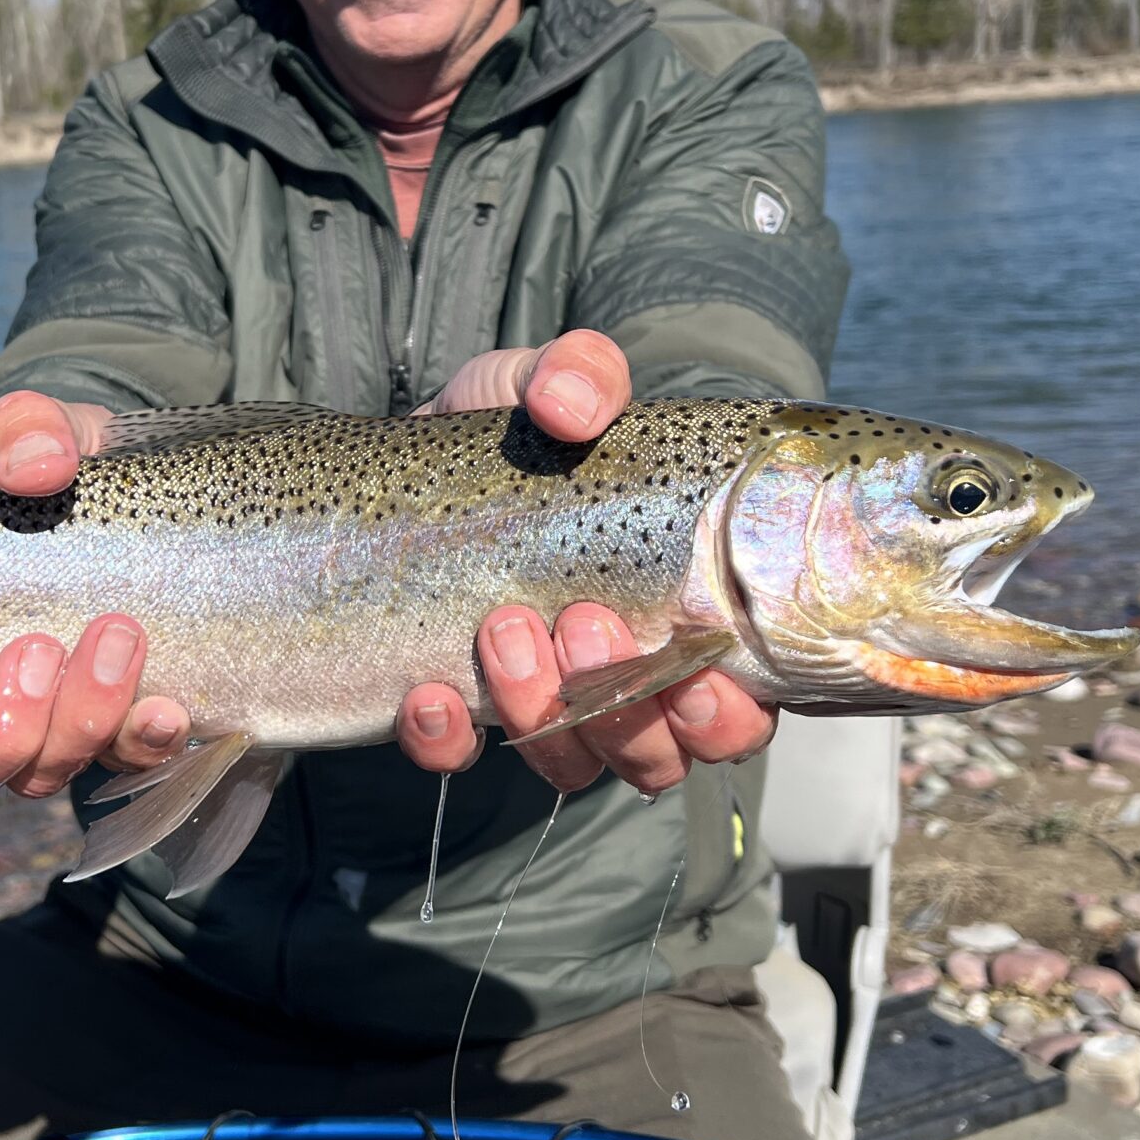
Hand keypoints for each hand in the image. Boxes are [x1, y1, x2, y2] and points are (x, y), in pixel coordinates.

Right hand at [0, 391, 185, 809]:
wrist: (140, 492)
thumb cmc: (51, 471)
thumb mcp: (37, 436)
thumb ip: (23, 434)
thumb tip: (38, 465)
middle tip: (34, 650)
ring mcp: (37, 734)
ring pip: (33, 778)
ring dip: (76, 723)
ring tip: (116, 638)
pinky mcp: (113, 732)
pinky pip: (124, 766)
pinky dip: (142, 742)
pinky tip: (169, 705)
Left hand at [393, 329, 776, 788]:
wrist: (400, 471)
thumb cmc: (510, 439)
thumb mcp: (545, 386)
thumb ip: (578, 374)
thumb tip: (574, 404)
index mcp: (679, 621)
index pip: (739, 708)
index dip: (726, 711)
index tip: (692, 658)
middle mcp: (621, 684)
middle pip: (661, 754)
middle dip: (628, 709)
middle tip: (580, 621)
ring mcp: (538, 707)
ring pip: (571, 765)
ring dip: (541, 713)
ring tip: (499, 627)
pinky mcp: (453, 715)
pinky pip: (458, 761)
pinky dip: (447, 740)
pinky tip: (428, 693)